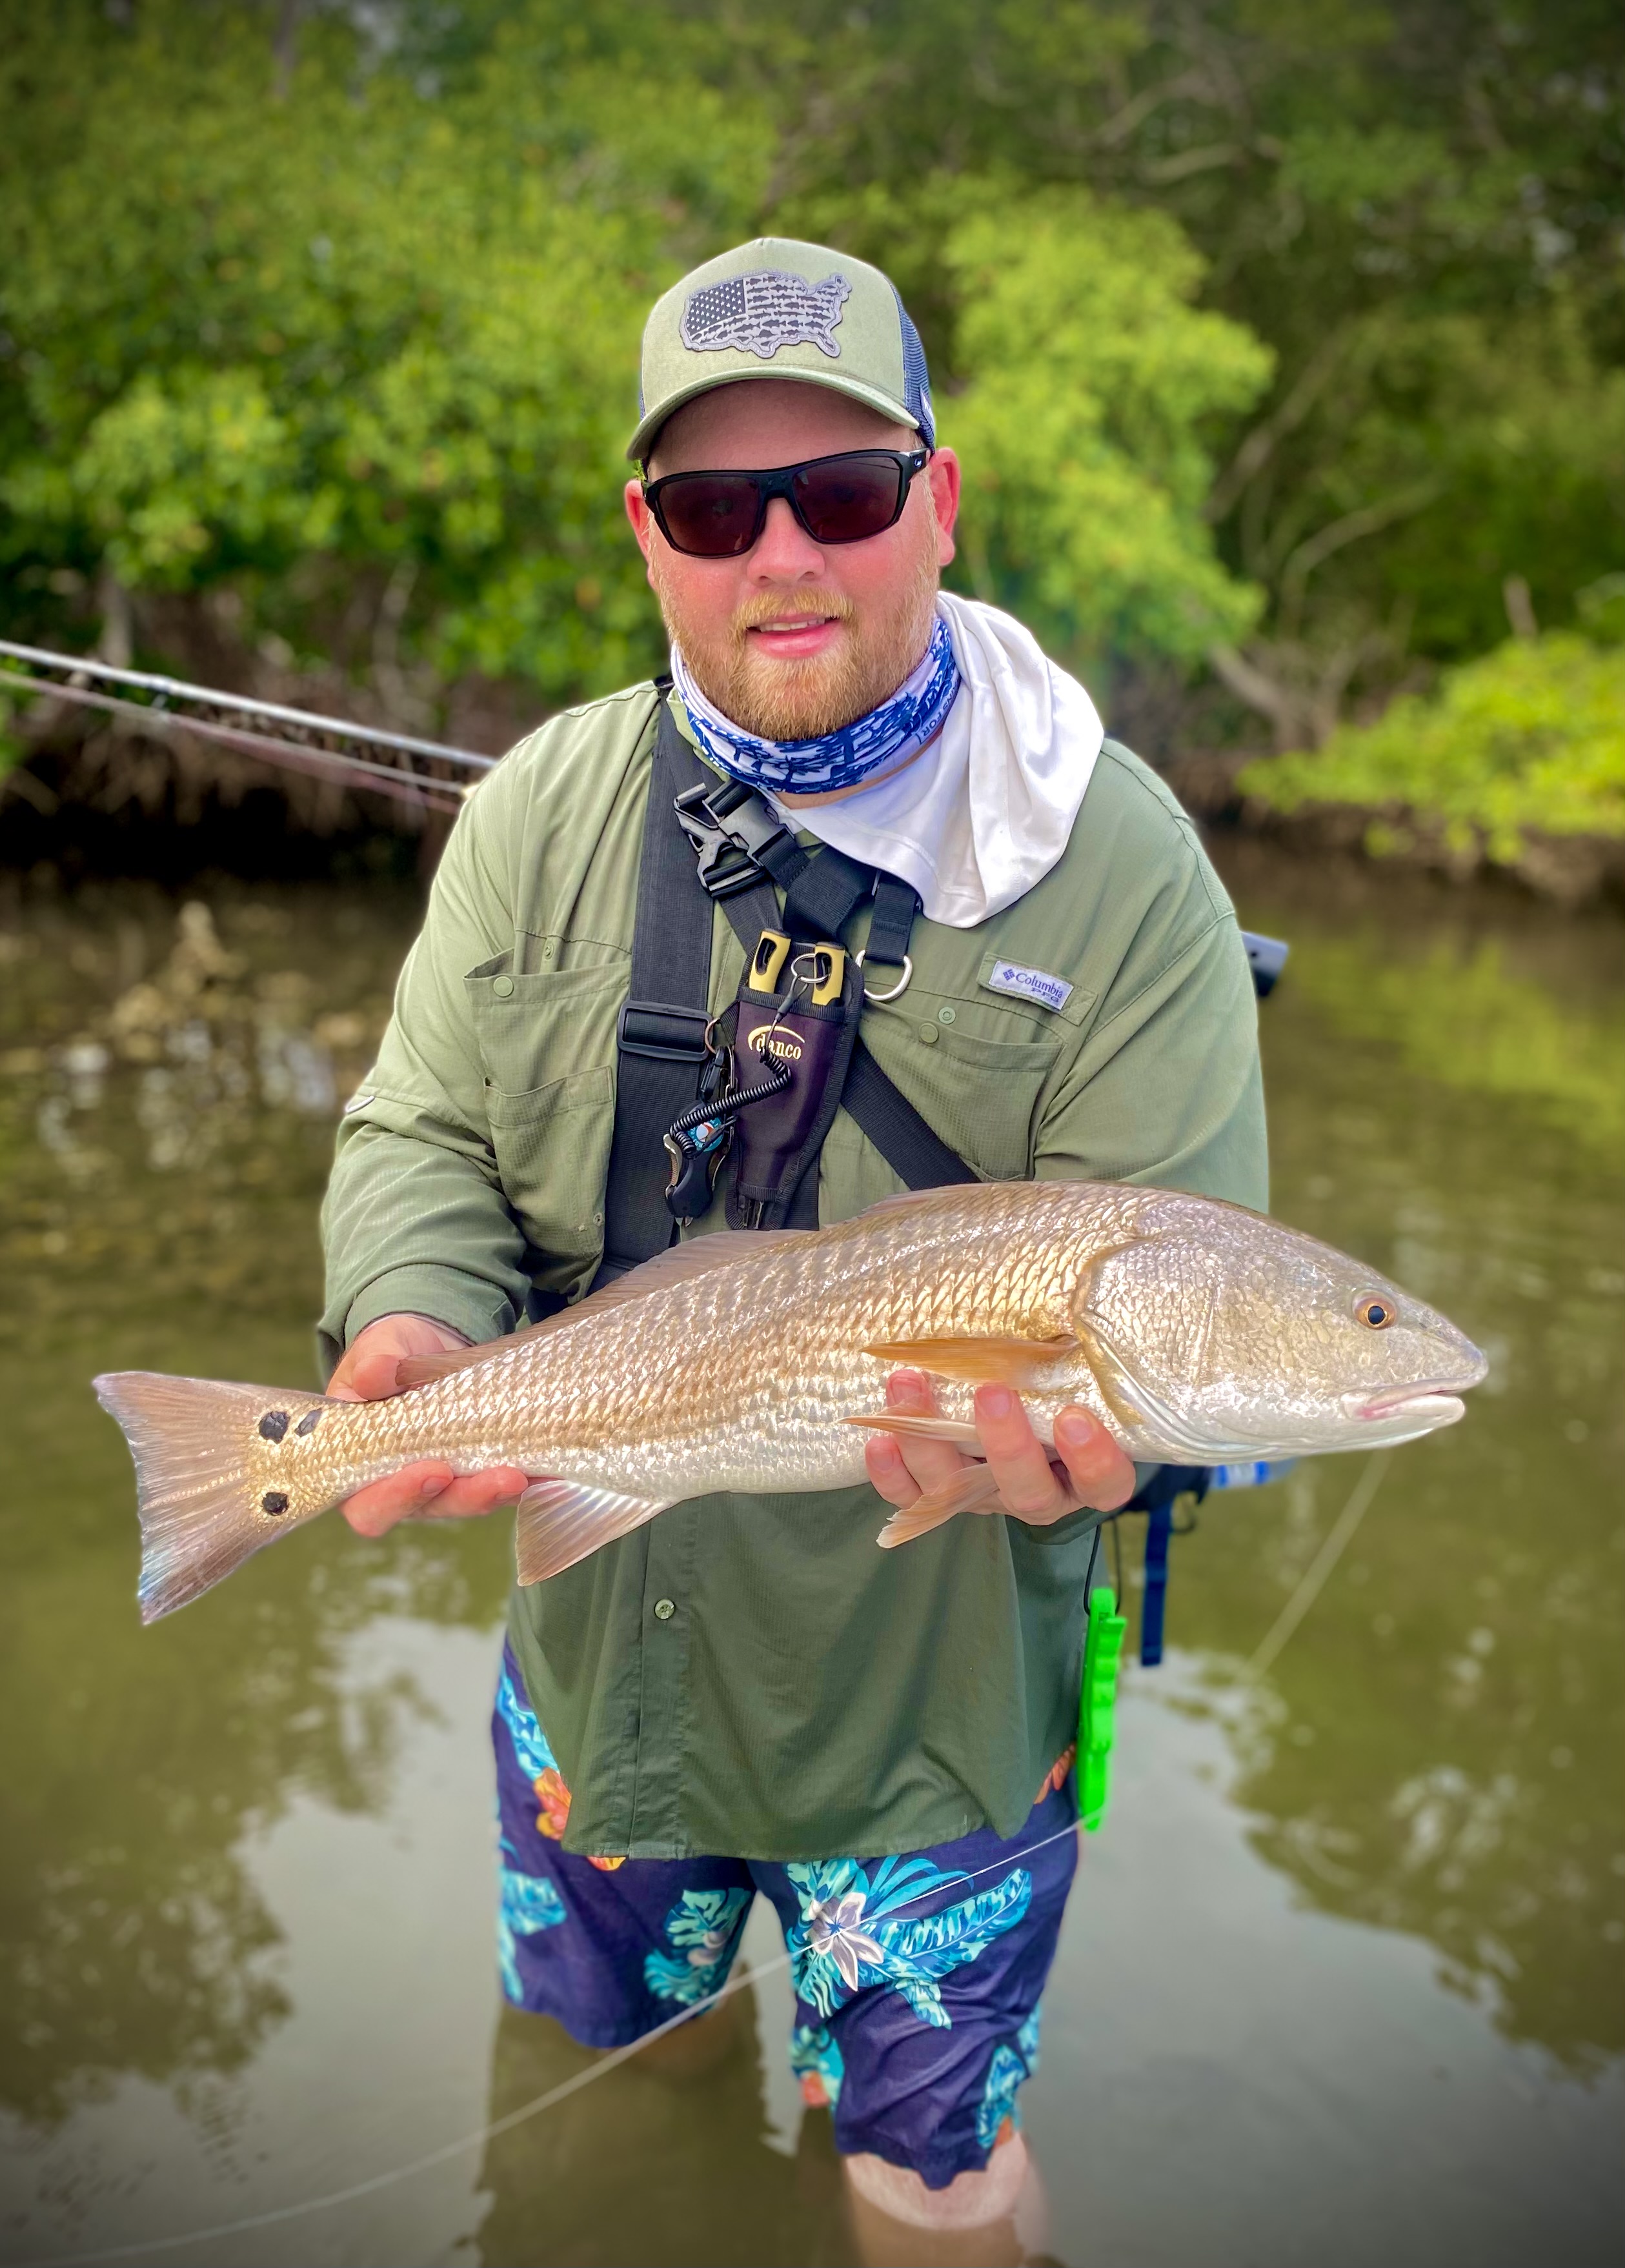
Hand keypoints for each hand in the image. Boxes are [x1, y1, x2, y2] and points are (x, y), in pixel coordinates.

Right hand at [327, 1313, 528, 1537]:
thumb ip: (373, 1361)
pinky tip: (548, 1472)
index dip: (397, 1499)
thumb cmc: (388, 1353)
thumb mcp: (378, 1348)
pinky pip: (502, 1484)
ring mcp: (445, 1482)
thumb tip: (375, 1373)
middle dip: (466, 1498)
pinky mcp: (481, 1470)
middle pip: (430, 1510)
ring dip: (497, 1492)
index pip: (368, 1506)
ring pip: (469, 1501)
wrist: (428, 1342)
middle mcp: (402, 1484)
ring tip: (525, 1474)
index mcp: (360, 1466)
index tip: (433, 1471)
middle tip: (500, 1478)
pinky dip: (528, 1479)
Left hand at [863, 1368, 1135, 1528]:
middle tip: (990, 1392)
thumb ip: (1083, 1343)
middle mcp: (1041, 1491)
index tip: (1073, 1418)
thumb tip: (1077, 1298)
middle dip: (1006, 1445)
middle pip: (1029, 1492)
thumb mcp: (1082, 1359)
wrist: (1023, 1387)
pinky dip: (894, 1475)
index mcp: (1088, 1470)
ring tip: (909, 1384)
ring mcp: (989, 1496)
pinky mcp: (945, 1494)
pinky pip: (915, 1497)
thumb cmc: (1065, 1371)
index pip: (1104, 1482)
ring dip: (931, 1447)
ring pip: (962, 1493)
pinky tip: (879, 1440)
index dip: (1092, 1459)